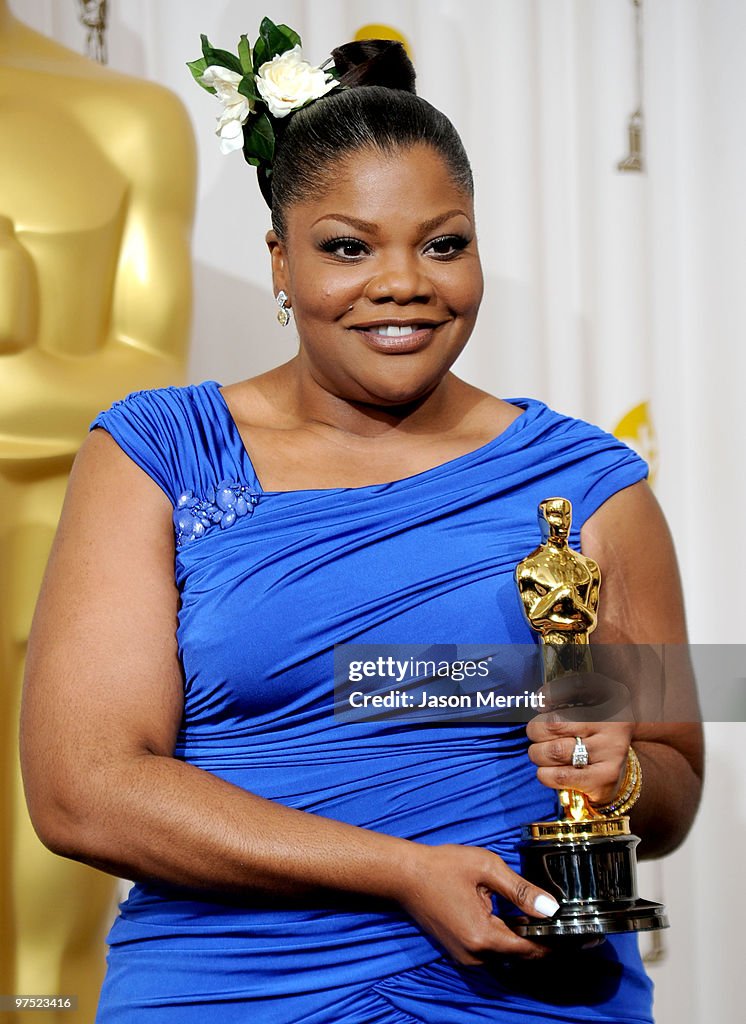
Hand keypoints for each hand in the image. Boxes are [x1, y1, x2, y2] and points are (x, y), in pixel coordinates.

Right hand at [396, 843, 557, 964]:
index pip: (530, 950)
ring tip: (547, 920)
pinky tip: (519, 919)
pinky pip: (494, 950)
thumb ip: (520, 890)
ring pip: (508, 955)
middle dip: (546, 942)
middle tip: (570, 926)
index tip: (581, 938)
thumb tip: (550, 908)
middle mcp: (474, 955)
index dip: (557, 944)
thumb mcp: (486, 868)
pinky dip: (510, 938)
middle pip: (522, 956)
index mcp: (482, 936)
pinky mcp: (461, 951)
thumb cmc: (442, 867)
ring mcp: (466, 956)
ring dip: (527, 940)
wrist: (405, 875)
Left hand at [527, 675, 633, 805]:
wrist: (621, 763)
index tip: (539, 702)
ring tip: (540, 753)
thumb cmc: (595, 727)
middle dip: (535, 731)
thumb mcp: (589, 702)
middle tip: (535, 734)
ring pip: (556, 751)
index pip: (576, 687)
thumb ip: (566, 693)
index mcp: (611, 699)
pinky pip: (561, 776)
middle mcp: (614, 725)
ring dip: (538, 753)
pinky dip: (545, 773)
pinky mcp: (605, 780)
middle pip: (555, 723)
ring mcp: (612, 754)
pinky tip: (547, 770)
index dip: (552, 693)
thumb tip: (538, 699)